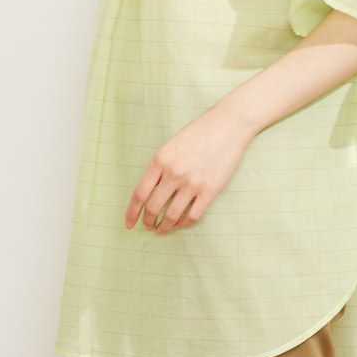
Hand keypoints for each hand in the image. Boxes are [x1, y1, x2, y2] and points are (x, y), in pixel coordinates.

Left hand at [124, 102, 255, 234]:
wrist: (227, 125)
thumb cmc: (198, 133)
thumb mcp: (170, 146)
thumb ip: (158, 167)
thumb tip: (147, 194)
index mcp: (160, 160)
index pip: (139, 193)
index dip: (132, 212)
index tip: (128, 223)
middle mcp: (173, 172)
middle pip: (153, 207)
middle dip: (147, 222)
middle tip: (147, 227)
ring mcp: (192, 183)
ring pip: (172, 216)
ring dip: (164, 227)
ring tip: (161, 230)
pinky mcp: (210, 190)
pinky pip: (193, 216)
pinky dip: (183, 224)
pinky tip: (180, 224)